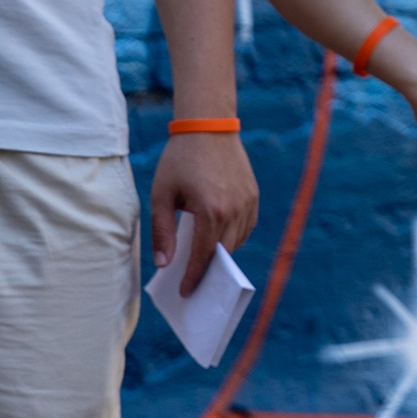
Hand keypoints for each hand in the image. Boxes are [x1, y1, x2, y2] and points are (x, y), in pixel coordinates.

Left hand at [150, 130, 259, 292]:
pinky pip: (247, 226)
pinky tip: (218, 237)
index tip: (186, 292)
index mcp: (211, 211)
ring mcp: (248, 202)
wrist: (208, 125)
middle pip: (223, 253)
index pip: (203, 256)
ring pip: (237, 241)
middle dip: (209, 269)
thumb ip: (163, 231)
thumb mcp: (162, 194)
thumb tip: (165, 263)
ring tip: (205, 260)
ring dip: (221, 253)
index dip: (194, 277)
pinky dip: (234, 237)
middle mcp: (234, 210)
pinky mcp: (253, 195)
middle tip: (195, 282)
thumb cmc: (180, 159)